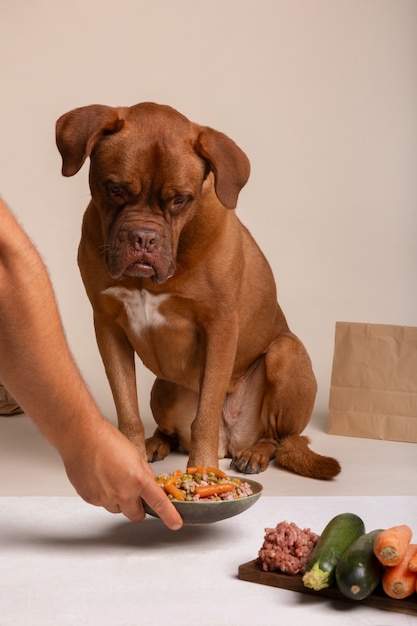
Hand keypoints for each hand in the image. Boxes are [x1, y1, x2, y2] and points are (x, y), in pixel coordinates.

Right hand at [62, 419, 182, 529]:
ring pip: (117, 509)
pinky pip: (101, 503)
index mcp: (138, 480)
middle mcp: (122, 493)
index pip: (159, 503)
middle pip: (136, 515)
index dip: (170, 516)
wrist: (82, 437)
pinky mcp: (90, 498)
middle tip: (134, 493)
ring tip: (112, 478)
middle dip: (138, 508)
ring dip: (119, 501)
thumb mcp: (136, 455)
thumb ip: (144, 474)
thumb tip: (148, 485)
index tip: (175, 523)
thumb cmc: (107, 440)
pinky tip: (100, 478)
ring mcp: (104, 498)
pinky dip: (103, 495)